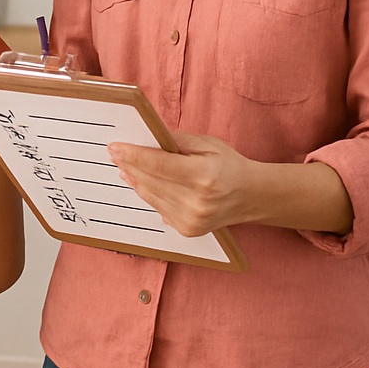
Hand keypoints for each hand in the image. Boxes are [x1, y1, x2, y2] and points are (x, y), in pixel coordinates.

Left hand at [108, 131, 258, 236]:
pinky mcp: (188, 230)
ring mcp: (192, 219)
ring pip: (150, 196)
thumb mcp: (208, 144)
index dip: (133, 155)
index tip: (115, 147)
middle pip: (150, 181)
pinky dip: (148, 195)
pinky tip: (140, 182)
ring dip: (135, 180)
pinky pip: (158, 209)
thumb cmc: (230, 166)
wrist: (253, 196)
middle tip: (115, 153)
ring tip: (124, 167)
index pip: (158, 164)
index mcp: (202, 175)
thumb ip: (177, 140)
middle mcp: (196, 201)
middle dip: (129, 165)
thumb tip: (148, 137)